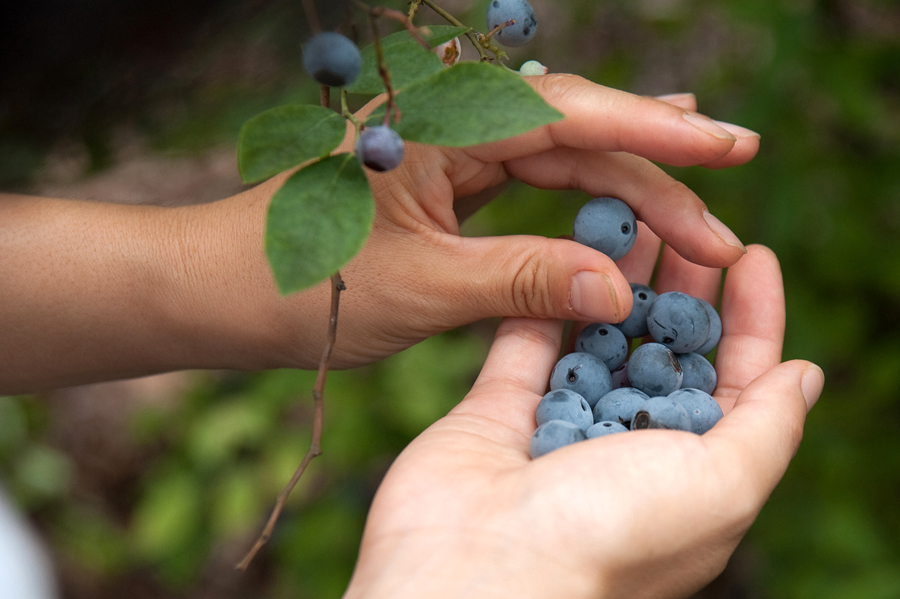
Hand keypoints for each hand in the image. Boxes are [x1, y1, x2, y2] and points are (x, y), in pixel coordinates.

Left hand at [0, 77, 758, 390]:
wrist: (219, 292)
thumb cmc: (300, 288)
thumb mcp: (422, 289)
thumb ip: (524, 280)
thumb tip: (623, 289)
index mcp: (439, 127)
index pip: (569, 117)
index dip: (656, 131)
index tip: (730, 144)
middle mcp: (448, 123)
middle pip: (575, 134)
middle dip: (654, 167)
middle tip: (730, 196)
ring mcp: (447, 150)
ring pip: (557, 155)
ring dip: (625, 179)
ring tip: (703, 174)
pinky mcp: (444, 181)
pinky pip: (527, 179)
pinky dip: (578, 192)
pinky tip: (619, 187)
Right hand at [342, 243, 823, 598]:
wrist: (480, 568)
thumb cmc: (612, 536)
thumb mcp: (721, 486)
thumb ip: (766, 427)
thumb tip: (806, 374)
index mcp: (690, 474)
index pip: (734, 380)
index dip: (750, 317)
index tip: (751, 254)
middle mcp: (627, 449)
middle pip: (664, 350)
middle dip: (683, 288)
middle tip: (688, 223)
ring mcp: (559, 426)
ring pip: (596, 337)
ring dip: (617, 280)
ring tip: (631, 219)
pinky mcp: (497, 410)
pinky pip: (526, 341)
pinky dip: (548, 296)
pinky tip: (570, 248)